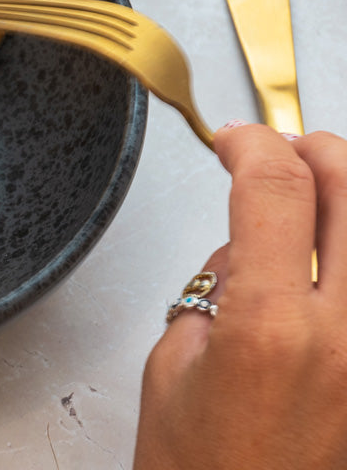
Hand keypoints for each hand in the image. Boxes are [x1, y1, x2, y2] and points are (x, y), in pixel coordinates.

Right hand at [134, 124, 346, 468]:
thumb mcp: (171, 363)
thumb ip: (215, 286)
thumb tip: (248, 240)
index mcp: (270, 328)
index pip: (275, 188)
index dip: (251, 142)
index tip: (232, 138)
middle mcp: (344, 337)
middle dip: (316, 150)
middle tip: (283, 152)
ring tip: (315, 201)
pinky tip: (329, 259)